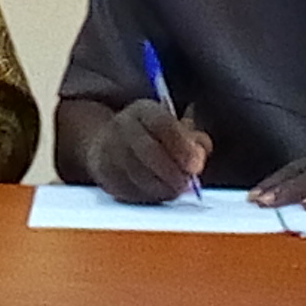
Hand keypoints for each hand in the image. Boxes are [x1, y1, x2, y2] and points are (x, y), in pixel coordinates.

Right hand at [84, 99, 211, 203]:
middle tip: (187, 184)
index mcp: (143, 110)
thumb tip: (201, 151)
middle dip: (171, 170)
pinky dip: (147, 195)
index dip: (181, 145)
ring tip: (176, 191)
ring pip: (135, 173)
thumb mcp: (175, 127)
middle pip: (146, 149)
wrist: (108, 143)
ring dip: (160, 186)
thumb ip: (193, 138)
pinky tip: (159, 194)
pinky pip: (126, 189)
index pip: (162, 124)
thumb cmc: (152, 137)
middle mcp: (122, 126)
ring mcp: (108, 150)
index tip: (196, 164)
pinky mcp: (104, 174)